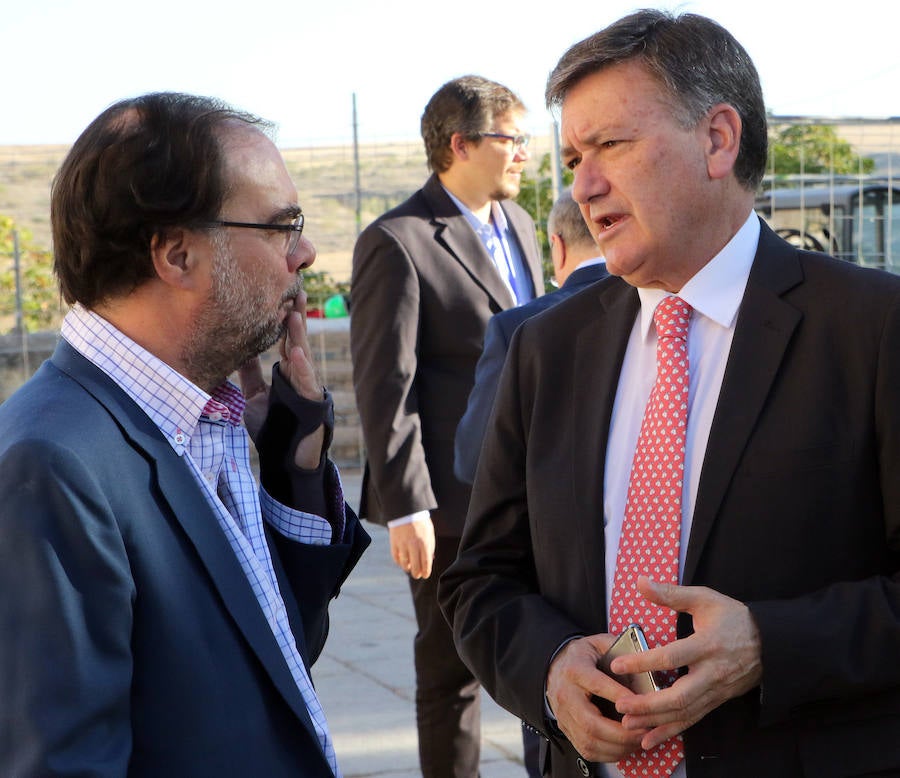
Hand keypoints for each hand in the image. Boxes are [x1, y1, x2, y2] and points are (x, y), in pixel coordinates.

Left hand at [238, 289, 324, 469]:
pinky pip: (307, 382)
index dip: (281, 316)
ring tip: (293, 312)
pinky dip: (301, 367)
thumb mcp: (254, 395)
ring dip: (297, 335)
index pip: (284, 337)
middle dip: (294, 315)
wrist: (285, 458)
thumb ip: (250, 373)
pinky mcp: (311, 402)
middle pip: (295, 339)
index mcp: (286, 370)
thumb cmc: (273, 426)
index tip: (278, 293)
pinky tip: (295, 353)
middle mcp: (298, 374)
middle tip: (293, 288)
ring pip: (302, 355)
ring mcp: (306, 386)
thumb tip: (238, 350)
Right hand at [389, 517, 435, 578]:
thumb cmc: (421, 522)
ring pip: (405, 563)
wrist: (407, 511)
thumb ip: (430, 546)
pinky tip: (402, 562)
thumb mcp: (429, 533)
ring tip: (409, 568)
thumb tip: (430, 560)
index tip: (425, 575)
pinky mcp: (394, 543)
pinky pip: (396, 557)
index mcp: (425, 542)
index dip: (426, 571)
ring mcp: (403, 544)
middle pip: (415, 566)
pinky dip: (399, 562)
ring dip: (408, 568)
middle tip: (417, 575)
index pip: (426, 562)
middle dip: (417, 573)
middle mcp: (414, 545)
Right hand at [545, 634, 646, 762]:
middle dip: (621, 733)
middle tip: (644, 732)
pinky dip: (608, 754)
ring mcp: (564, 715)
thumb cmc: (583, 656)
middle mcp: (566, 695)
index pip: (597, 685)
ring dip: (617, 747)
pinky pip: (586, 750)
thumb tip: (644, 665)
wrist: (555, 666)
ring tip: (638, 741)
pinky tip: (624, 747)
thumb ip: (619, 650)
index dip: (619, 696)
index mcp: (575, 670)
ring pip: (589, 741)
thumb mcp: (599, 643)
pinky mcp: (566, 729)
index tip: (642, 703)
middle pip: (591, 723)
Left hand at [610, 576, 762, 750]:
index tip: (618, 664)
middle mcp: (712, 673)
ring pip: (685, 713)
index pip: (672, 656)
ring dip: (655, 721)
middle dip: (648, 704)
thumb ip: (671, 593)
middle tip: (620, 705)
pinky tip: (649, 738)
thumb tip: (641, 582)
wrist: (772, 643)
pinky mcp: (716, 701)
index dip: (644, 662)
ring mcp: (716, 691)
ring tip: (627, 724)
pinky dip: (670, 731)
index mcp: (707, 645)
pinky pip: (692, 720)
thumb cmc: (734, 618)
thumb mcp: (705, 599)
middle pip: (679, 696)